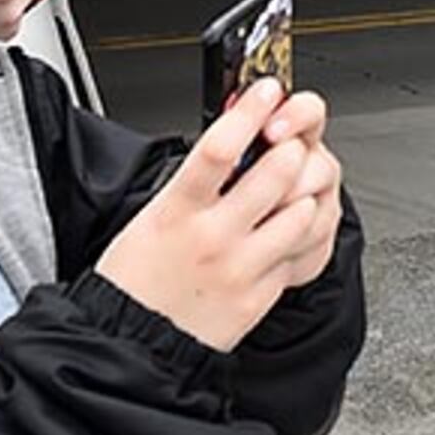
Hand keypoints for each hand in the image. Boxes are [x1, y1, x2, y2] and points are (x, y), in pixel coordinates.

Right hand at [91, 81, 340, 350]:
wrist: (130, 343)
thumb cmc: (135, 278)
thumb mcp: (153, 215)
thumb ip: (195, 183)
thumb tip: (235, 141)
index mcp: (177, 210)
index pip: (219, 147)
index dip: (250, 111)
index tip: (266, 90)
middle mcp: (212, 237)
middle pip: (275, 173)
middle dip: (291, 146)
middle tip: (288, 140)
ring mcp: (240, 268)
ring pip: (299, 212)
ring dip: (304, 189)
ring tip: (292, 186)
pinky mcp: (259, 296)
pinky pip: (299, 254)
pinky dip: (302, 233)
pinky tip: (289, 227)